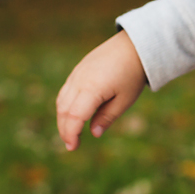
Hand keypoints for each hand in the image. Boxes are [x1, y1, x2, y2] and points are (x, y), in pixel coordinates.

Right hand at [56, 30, 147, 149]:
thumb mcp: (124, 100)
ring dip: (63, 118)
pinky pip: (66, 91)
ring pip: (61, 100)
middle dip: (65, 129)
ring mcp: (77, 73)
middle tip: (71, 145)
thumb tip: (94, 134)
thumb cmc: (132, 74)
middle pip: (64, 109)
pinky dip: (65, 106)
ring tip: (71, 133)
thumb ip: (107, 117)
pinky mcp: (78, 70)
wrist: (133, 46)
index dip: (71, 133)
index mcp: (92, 88)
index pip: (74, 116)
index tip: (73, 147)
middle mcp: (79, 80)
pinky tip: (72, 115)